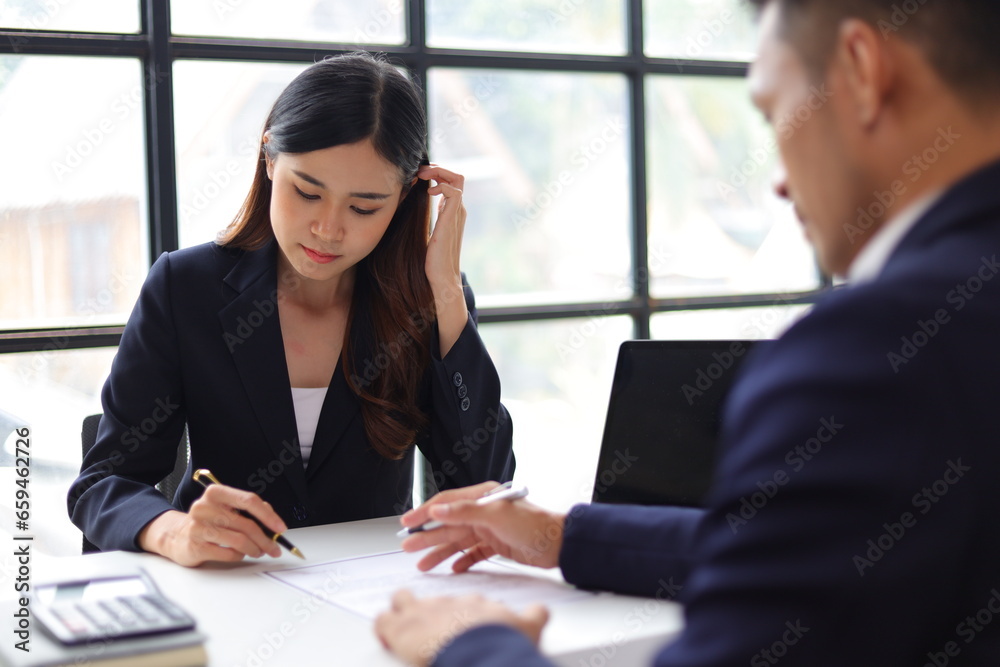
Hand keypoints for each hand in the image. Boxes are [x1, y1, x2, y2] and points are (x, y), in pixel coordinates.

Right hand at [137, 484, 286, 566]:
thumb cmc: (208, 521)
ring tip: (258, 551)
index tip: (280, 527)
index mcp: (216, 493)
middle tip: (274, 548)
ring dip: (254, 549)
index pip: (249, 501)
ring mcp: (198, 527)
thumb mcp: (226, 508)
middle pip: (246, 524)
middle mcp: (205, 507)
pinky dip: (239, 556)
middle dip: (265, 539)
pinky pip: (228, 554)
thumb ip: (248, 509)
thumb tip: (271, 519)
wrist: (177, 536)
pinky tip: (239, 554)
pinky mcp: (196, 546)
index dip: (268, 515)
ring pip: (239, 541)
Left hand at [374, 589, 548, 665]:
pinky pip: (383, 621)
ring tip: (401, 624)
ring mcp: (423, 612)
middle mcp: (448, 603)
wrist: (484, 652)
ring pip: (403, 601)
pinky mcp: (401, 628)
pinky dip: (382, 628)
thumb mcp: (528, 627)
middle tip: (429, 627)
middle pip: (433, 600)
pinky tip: (385, 636)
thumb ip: (534, 616)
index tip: (460, 623)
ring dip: (402, 612)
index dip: (460, 614)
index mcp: (474, 603)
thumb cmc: (503, 642)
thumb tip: (541, 611)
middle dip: (429, 611)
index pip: (464, 602)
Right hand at [399, 482, 565, 572]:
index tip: (408, 523)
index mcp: (482, 497)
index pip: (446, 503)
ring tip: (423, 563)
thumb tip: (438, 509)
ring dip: (440, 552)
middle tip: (408, 546)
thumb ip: (465, 512)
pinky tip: (453, 568)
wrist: (558, 544)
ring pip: (458, 541)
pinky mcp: (497, 546)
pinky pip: (473, 553)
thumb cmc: (533, 524)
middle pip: (448, 525)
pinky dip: (463, 560)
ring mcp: (489, 529)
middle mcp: (484, 512)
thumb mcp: (496, 515)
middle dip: (427, 536)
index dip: (425, 512)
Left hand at [419, 164, 467, 356]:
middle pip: (457, 177)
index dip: (435, 174)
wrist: (439, 281)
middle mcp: (456, 212)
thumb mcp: (418, 236)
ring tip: (421, 175)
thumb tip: (395, 210)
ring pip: (458, 179)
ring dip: (439, 171)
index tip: (416, 176)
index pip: (450, 183)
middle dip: (438, 168)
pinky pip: (454, 190)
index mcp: (450, 215)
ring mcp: (457, 215)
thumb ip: (415, 221)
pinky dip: (441, 183)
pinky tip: (426, 190)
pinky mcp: (452, 219)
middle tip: (419, 171)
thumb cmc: (426, 263)